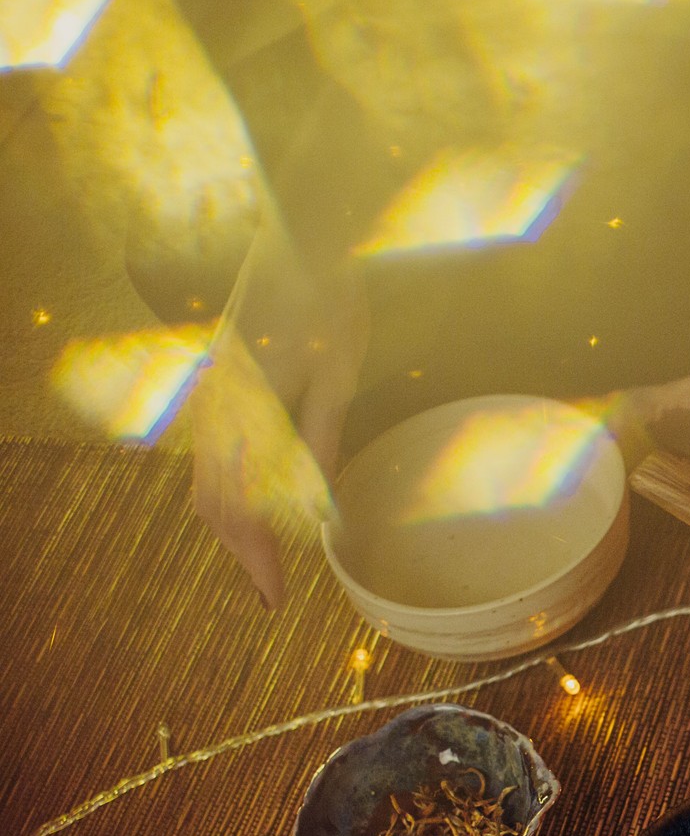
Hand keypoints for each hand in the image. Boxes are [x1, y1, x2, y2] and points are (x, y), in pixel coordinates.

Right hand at [188, 213, 366, 607]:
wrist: (297, 237)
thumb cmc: (330, 302)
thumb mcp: (339, 376)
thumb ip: (320, 443)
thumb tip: (321, 511)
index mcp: (245, 412)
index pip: (242, 510)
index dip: (259, 561)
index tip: (278, 598)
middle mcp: (214, 411)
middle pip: (214, 505)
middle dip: (244, 552)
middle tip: (273, 590)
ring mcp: (208, 396)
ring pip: (204, 483)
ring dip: (233, 524)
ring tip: (267, 556)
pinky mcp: (212, 382)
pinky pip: (208, 454)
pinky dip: (227, 489)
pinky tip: (256, 502)